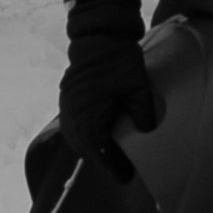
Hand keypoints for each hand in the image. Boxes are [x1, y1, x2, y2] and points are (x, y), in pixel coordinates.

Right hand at [59, 0, 162, 162]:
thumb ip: (144, 112)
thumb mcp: (138, 86)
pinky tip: (101, 135)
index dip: (114, 167)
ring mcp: (65, 110)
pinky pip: (74, 129)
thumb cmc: (118, 59)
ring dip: (94, 149)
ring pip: (78, 141)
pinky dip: (86, 136)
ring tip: (114, 154)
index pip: (99, 153)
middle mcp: (72, 118)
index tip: (128, 177)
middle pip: (87, 151)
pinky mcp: (66, 102)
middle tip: (124, 168)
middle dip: (104, 161)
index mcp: (88, 118)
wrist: (97, 35)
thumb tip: (147, 133)